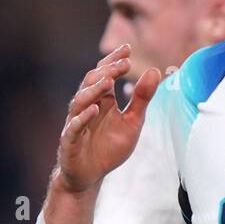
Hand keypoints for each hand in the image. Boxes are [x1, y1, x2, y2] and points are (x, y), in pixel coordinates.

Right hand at [54, 44, 161, 193]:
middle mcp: (86, 108)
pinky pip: (73, 128)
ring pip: (80, 102)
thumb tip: (154, 70)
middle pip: (92, 83)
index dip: (114, 62)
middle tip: (124, 62)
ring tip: (109, 80)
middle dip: (107, 71)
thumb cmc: (109, 146)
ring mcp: (76, 124)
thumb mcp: (132, 121)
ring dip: (94, 90)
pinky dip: (82, 118)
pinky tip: (93, 110)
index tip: (127, 48)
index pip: (105, 75)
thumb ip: (142, 98)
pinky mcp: (70, 142)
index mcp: (101, 101)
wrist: (91, 175)